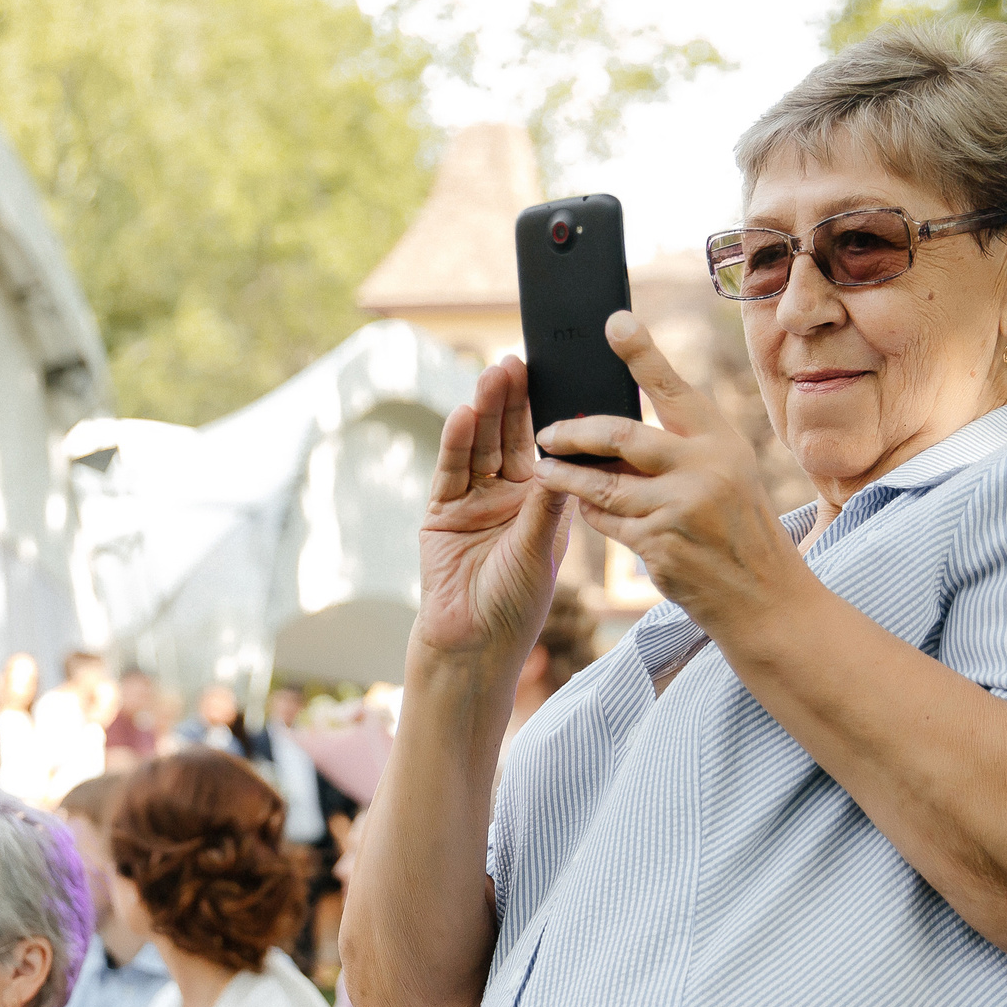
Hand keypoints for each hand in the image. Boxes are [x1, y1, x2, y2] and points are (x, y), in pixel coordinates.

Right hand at [414, 356, 573, 668]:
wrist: (473, 643)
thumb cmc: (517, 604)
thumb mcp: (541, 548)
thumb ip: (546, 501)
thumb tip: (563, 454)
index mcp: (543, 502)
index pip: (547, 447)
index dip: (548, 413)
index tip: (555, 378)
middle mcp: (509, 495)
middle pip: (510, 438)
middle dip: (512, 401)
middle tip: (516, 362)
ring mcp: (474, 500)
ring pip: (480, 447)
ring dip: (484, 412)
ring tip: (491, 376)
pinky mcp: (442, 510)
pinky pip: (451, 470)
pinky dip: (456, 443)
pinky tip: (463, 414)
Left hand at [532, 314, 801, 641]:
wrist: (765, 598)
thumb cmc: (738, 529)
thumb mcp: (726, 474)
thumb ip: (682, 449)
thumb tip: (613, 426)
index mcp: (720, 440)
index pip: (673, 388)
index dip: (642, 353)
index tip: (613, 322)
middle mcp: (703, 468)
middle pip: (621, 435)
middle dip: (575, 431)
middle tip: (547, 430)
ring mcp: (679, 508)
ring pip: (603, 485)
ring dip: (567, 477)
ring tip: (543, 468)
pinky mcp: (659, 544)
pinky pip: (608, 522)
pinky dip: (591, 513)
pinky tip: (580, 507)